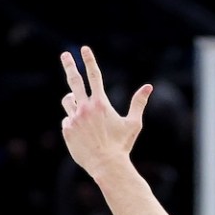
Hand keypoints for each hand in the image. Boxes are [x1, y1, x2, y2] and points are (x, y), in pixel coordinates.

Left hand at [57, 48, 151, 177]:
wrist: (106, 166)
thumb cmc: (122, 145)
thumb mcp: (133, 124)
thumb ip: (138, 103)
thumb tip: (149, 87)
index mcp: (101, 103)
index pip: (94, 75)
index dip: (89, 60)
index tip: (83, 48)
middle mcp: (85, 108)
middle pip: (74, 80)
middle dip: (70, 65)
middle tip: (65, 55)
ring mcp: (74, 118)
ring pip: (68, 101)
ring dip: (74, 102)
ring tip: (83, 112)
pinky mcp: (67, 130)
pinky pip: (67, 120)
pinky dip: (74, 123)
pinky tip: (84, 135)